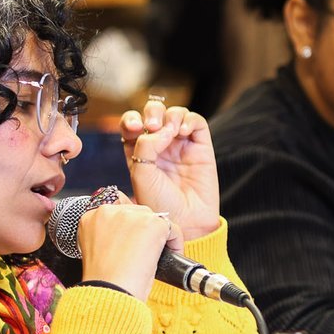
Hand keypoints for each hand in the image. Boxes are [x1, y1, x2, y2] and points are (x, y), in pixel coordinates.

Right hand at [75, 194, 175, 300]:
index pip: (117, 213)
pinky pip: (172, 228)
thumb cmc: (104, 279)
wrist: (110, 290)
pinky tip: (171, 254)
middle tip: (145, 251)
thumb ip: (108, 236)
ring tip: (155, 255)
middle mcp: (109, 211)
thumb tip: (127, 235)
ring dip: (157, 235)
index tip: (132, 242)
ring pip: (153, 218)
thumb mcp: (97, 251)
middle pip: (136, 212)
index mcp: (91, 218)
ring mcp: (132, 215)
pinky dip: (175, 241)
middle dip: (143, 230)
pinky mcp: (153, 223)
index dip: (127, 229)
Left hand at [119, 97, 219, 239]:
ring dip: (171, 116)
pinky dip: (189, 120)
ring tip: (171, 130)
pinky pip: (197, 122)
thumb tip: (162, 128)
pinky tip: (184, 131)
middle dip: (152, 113)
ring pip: (175, 114)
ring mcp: (182, 145)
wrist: (185, 220)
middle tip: (152, 126)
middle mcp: (161, 146)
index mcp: (140, 152)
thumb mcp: (141, 173)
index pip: (133, 124)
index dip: (131, 119)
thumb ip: (145, 145)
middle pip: (154, 113)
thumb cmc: (159, 202)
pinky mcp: (201, 146)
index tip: (134, 128)